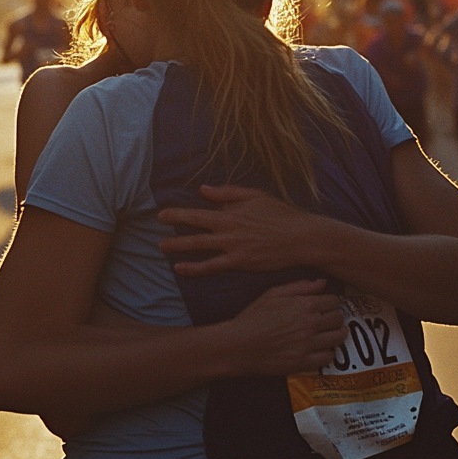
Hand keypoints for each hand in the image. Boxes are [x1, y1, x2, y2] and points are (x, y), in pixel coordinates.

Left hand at [159, 185, 329, 276]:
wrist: (300, 237)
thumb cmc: (281, 215)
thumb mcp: (256, 195)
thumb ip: (228, 193)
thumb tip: (203, 189)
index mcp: (231, 212)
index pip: (198, 212)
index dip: (178, 214)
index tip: (162, 215)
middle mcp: (228, 229)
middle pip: (194, 229)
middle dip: (174, 229)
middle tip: (156, 232)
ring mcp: (233, 247)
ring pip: (199, 247)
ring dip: (178, 248)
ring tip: (162, 249)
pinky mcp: (240, 263)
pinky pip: (212, 267)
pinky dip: (195, 268)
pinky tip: (181, 269)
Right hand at [223, 280, 345, 375]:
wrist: (239, 345)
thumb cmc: (254, 317)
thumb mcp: (273, 294)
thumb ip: (300, 286)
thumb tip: (323, 282)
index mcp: (305, 305)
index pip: (334, 301)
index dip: (330, 303)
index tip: (326, 307)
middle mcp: (311, 324)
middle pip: (338, 319)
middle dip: (335, 318)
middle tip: (328, 321)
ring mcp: (308, 344)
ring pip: (338, 338)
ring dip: (336, 335)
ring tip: (328, 334)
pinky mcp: (304, 361)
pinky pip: (328, 357)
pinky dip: (327, 352)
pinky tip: (319, 349)